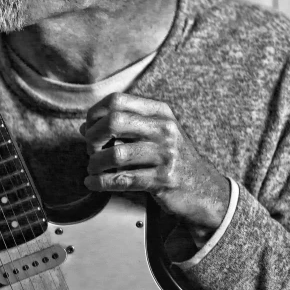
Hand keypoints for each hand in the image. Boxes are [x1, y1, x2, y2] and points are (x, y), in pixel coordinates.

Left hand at [80, 92, 229, 240]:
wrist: (204, 189)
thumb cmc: (172, 158)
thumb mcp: (155, 133)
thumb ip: (123, 127)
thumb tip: (85, 127)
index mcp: (160, 112)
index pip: (117, 100)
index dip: (95, 113)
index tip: (89, 127)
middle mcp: (164, 129)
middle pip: (114, 121)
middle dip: (93, 137)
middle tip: (90, 149)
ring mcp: (165, 154)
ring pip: (116, 154)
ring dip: (96, 163)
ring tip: (92, 168)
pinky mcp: (163, 180)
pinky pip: (123, 179)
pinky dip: (102, 183)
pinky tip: (93, 183)